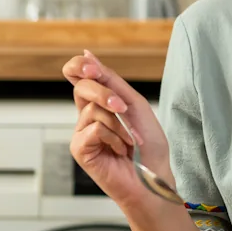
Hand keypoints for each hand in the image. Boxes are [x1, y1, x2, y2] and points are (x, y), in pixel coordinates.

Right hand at [62, 50, 170, 207]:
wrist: (153, 176)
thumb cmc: (148, 145)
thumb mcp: (134, 104)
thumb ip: (111, 81)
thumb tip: (87, 54)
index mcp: (99, 102)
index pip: (78, 75)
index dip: (79, 66)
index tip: (92, 67)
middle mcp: (86, 116)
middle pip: (81, 87)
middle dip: (105, 93)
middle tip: (123, 107)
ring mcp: (81, 133)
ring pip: (93, 109)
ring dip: (119, 123)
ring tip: (130, 140)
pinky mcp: (79, 149)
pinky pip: (94, 129)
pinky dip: (114, 137)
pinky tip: (120, 150)